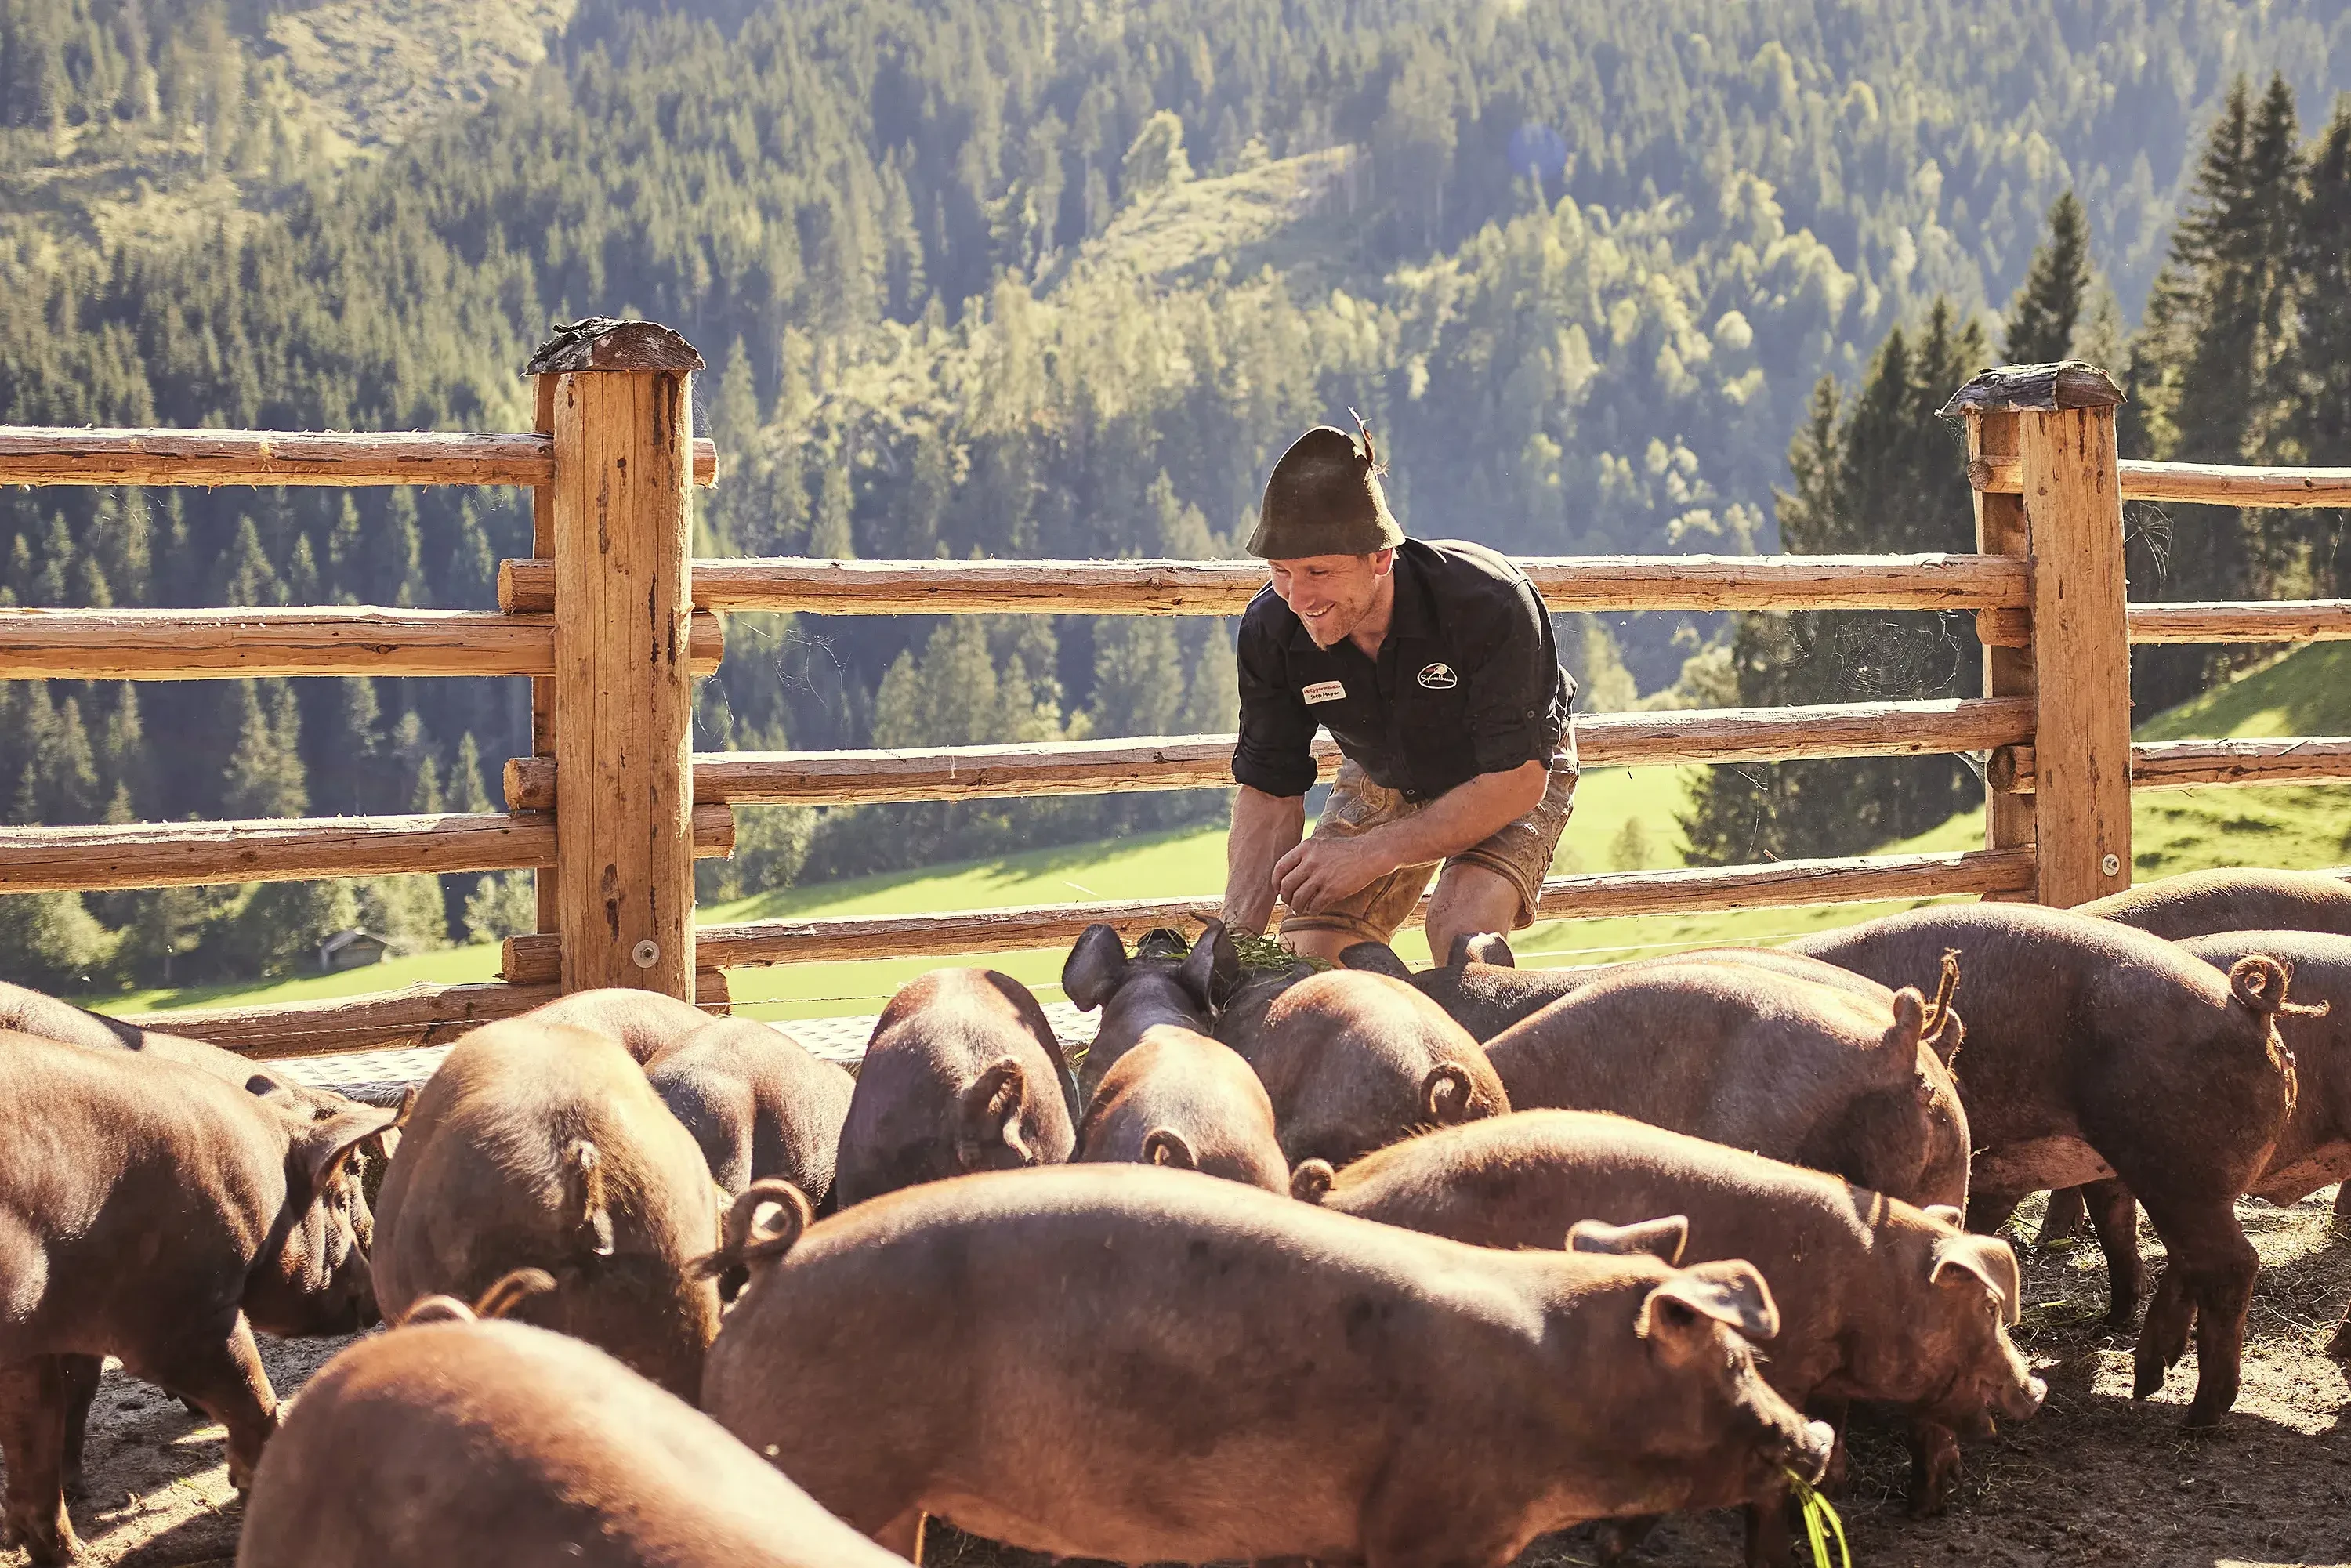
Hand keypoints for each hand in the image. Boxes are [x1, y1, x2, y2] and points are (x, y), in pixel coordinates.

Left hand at [1273, 834, 1393, 913]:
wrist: (1368, 854)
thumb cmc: (1344, 850)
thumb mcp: (1320, 845)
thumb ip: (1303, 856)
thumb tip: (1287, 876)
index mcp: (1305, 848)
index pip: (1280, 868)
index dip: (1275, 882)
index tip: (1277, 889)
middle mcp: (1310, 862)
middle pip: (1286, 885)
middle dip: (1285, 897)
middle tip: (1289, 901)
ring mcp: (1321, 876)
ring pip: (1298, 898)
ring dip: (1296, 907)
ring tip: (1299, 909)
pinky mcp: (1332, 890)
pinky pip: (1314, 905)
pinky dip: (1311, 911)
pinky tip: (1314, 910)